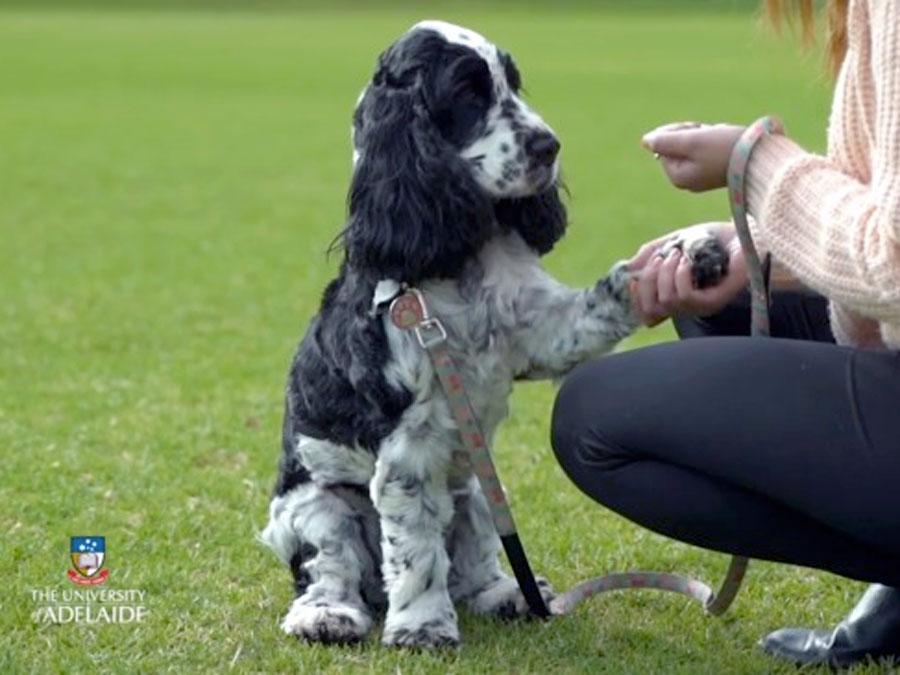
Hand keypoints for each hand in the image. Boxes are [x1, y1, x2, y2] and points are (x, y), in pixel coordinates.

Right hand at [628, 222, 747, 325]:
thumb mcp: (673, 243)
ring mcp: (702, 306)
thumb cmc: (711, 238)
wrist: (742, 232)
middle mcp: (689, 307)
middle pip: (651, 309)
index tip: (635, 276)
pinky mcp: (716, 301)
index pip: (647, 314)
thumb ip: (651, 254)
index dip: (636, 297)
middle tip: (661, 258)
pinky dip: (680, 276)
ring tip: (677, 255)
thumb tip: (630, 268)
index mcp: (678, 298)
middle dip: (649, 280)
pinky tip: (687, 261)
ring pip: (667, 301)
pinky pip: (685, 296)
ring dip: (666, 274)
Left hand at [642, 122, 745, 191]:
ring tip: (721, 140)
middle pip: (677, 145)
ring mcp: (701, 177)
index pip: (663, 144)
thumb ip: (664, 140)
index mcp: (677, 177)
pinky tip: (728, 144)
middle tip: (711, 136)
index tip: (697, 132)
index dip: (678, 131)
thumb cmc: (725, 149)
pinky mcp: (715, 171)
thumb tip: (645, 141)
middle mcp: (687, 181)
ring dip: (705, 135)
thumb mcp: (690, 141)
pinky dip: (716, 140)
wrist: (762, 158)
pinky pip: (708, 148)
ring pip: (693, 144)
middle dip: (693, 134)